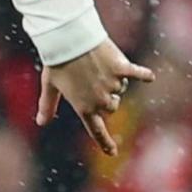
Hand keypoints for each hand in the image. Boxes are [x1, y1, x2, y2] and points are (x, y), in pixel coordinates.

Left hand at [37, 38, 154, 156]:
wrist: (68, 39)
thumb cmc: (57, 62)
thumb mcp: (49, 86)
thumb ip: (47, 105)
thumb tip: (41, 122)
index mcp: (83, 108)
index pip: (96, 131)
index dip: (105, 143)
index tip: (112, 153)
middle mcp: (101, 100)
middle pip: (112, 107)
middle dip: (107, 98)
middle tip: (93, 80)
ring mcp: (113, 84)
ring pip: (120, 89)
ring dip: (114, 80)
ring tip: (98, 65)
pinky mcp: (122, 68)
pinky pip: (137, 74)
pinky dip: (143, 75)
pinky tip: (149, 77)